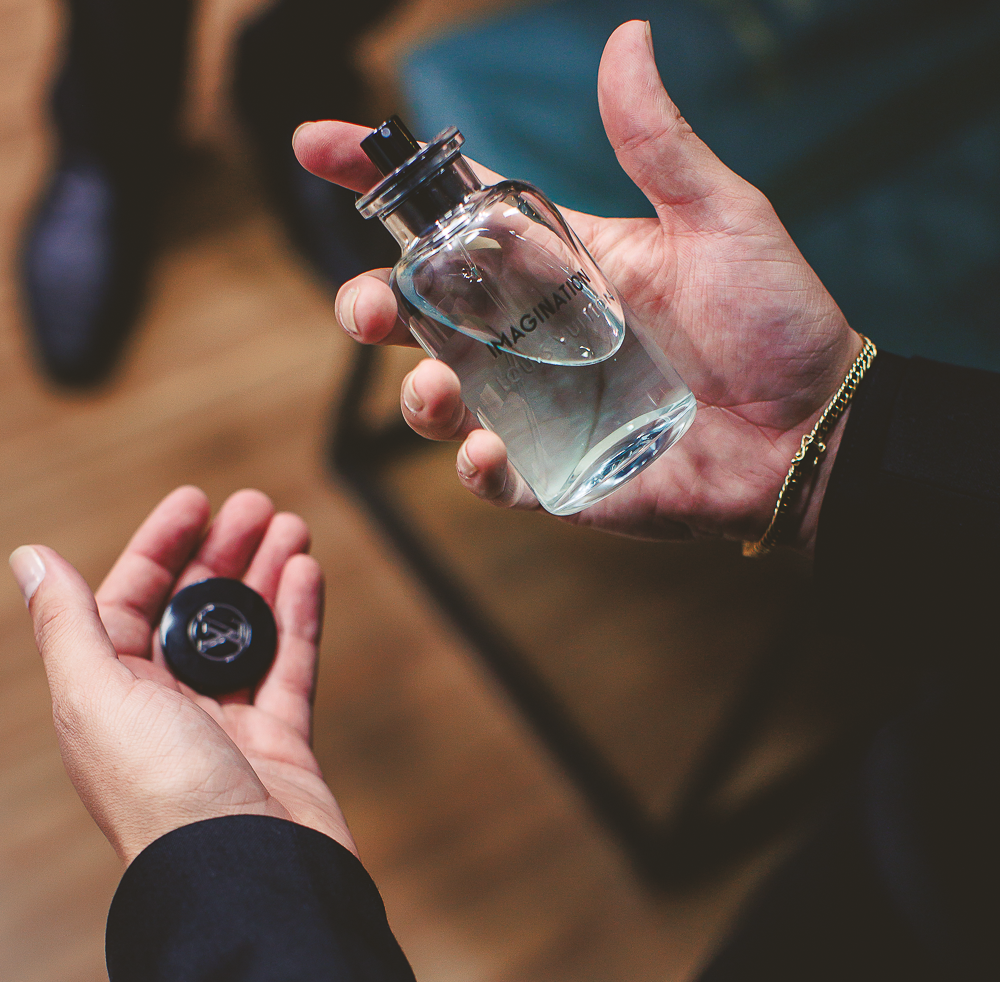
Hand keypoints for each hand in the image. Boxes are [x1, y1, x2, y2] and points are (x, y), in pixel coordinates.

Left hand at [10, 486, 355, 864]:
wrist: (246, 879)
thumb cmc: (164, 801)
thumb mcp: (96, 697)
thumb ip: (67, 624)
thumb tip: (30, 557)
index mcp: (108, 700)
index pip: (125, 603)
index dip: (156, 547)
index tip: (193, 502)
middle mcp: (162, 712)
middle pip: (191, 613)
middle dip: (221, 554)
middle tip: (256, 507)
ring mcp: (225, 730)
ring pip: (245, 635)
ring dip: (264, 577)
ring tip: (291, 528)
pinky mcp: (278, 746)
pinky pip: (289, 669)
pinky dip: (298, 619)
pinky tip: (306, 576)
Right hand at [293, 19, 858, 550]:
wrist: (814, 431)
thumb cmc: (776, 321)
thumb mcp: (721, 218)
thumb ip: (658, 145)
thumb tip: (627, 38)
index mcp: (566, 264)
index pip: (459, 214)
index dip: (387, 182)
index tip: (317, 144)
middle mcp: (540, 335)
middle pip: (427, 313)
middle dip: (375, 305)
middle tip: (364, 308)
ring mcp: (545, 408)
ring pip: (443, 396)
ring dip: (418, 393)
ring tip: (436, 390)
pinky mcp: (561, 477)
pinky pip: (497, 476)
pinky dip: (479, 468)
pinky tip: (491, 457)